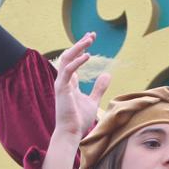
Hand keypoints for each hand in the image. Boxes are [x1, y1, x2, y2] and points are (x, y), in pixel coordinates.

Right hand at [43, 35, 111, 168]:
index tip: (91, 39)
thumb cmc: (79, 119)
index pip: (74, 60)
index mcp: (70, 82)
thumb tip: (107, 74)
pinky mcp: (62, 89)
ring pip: (66, 59)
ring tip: (89, 40)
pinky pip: (68, 71)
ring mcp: (61, 84)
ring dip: (78, 48)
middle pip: (69, 56)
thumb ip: (99, 88)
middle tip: (91, 35)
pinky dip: (77, 62)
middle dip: (80, 44)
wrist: (71, 133)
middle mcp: (64, 80)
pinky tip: (87, 56)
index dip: (81, 49)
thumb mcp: (93, 100)